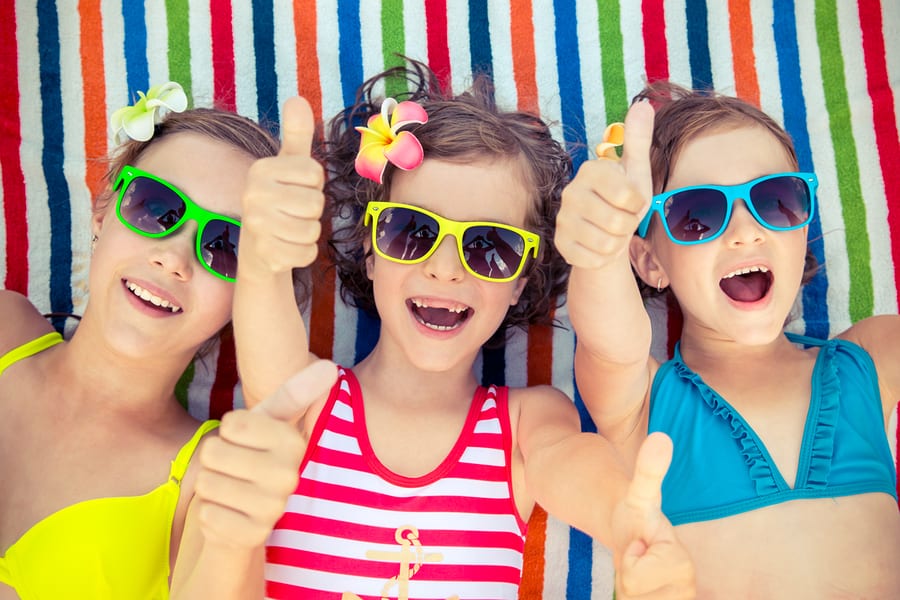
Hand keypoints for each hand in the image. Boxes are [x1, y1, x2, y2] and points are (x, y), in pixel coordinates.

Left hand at [193, 360, 337, 547]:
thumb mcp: (267, 422)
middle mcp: (289, 476)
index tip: (244, 442)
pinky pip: (207, 515)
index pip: (232, 424)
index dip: (228, 432)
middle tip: (233, 469)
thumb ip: (293, 393)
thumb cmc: (252, 457)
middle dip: (213, 459)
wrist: (246, 512)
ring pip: (207, 484)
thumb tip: (328, 367)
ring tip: (230, 490)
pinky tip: (228, 514)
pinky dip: (209, 514)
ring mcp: (272, 509)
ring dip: (210, 486)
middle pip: (214, 452)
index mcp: (293, 443)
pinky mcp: (252, 537)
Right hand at [239, 96, 324, 275]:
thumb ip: (296, 134)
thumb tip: (298, 99)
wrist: (257, 250)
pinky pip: (307, 254)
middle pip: (316, 203)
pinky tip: (286, 248)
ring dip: (309, 233)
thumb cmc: (280, 200)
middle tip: (293, 212)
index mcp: (261, 170)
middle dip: (312, 211)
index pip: (314, 173)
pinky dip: (303, 254)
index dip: (313, 184)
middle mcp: (253, 195)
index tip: (295, 189)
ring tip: (289, 229)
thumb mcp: (289, 165)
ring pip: (313, 230)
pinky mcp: (266, 255)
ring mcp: (257, 227)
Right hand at [554, 101, 653, 269]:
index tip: (631, 201)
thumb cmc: (623, 202)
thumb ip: (638, 139)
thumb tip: (643, 104)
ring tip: (610, 233)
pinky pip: (594, 259)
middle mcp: (571, 192)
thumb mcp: (636, 171)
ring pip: (607, 243)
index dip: (638, 204)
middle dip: (627, 226)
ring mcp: (563, 220)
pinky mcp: (560, 245)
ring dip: (616, 243)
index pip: (628, 195)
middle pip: (617, 222)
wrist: (604, 235)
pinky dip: (603, 258)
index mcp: (591, 170)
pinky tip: (598, 247)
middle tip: (620, 220)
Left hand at [612, 432, 695, 598]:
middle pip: (629, 595)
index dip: (628, 559)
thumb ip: (648, 471)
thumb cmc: (638, 516)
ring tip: (638, 568)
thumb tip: (660, 437)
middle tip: (637, 557)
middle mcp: (686, 591)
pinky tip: (642, 588)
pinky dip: (629, 594)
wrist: (637, 540)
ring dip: (625, 587)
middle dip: (624, 574)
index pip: (631, 578)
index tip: (638, 545)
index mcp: (682, 566)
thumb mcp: (639, 494)